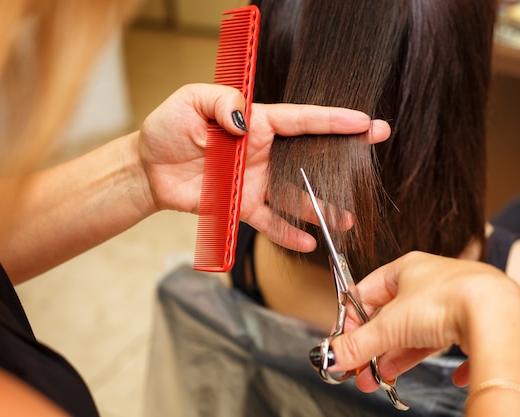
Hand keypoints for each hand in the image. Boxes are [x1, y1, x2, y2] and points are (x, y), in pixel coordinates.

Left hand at [138, 83, 389, 250]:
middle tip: (371, 153)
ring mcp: (255, 182)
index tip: (364, 122)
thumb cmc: (168, 129)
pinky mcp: (242, 207)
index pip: (301, 120)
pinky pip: (269, 222)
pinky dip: (287, 234)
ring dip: (321, 207)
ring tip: (346, 218)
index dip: (333, 120)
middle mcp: (262, 153)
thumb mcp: (191, 102)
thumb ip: (221, 104)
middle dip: (342, 156)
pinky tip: (307, 242)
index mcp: (254, 123)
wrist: (148, 169)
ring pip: (295, 195)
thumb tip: (243, 122)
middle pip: (309, 156)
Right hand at [328, 251, 519, 391]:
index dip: (352, 319)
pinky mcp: (477, 322)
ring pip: (419, 332)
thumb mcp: (391, 324)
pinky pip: (456, 343)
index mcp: (407, 268)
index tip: (344, 343)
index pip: (367, 291)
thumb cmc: (448, 299)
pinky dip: (447, 361)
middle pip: (392, 317)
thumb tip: (332, 355)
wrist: (500, 314)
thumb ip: (359, 342)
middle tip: (361, 370)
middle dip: (375, 348)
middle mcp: (432, 281)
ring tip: (383, 380)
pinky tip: (448, 375)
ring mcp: (456, 301)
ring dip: (399, 358)